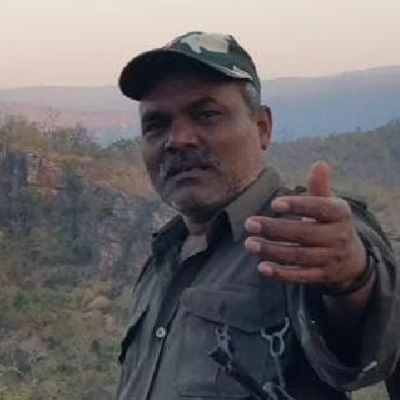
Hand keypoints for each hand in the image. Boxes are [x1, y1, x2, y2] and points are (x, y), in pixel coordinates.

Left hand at [244, 161, 366, 288]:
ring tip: (249, 243)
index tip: (274, 203)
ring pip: (299, 256)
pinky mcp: (322, 276)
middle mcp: (338, 237)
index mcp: (340, 214)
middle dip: (275, 230)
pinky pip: (301, 276)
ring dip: (272, 251)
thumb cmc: (330, 223)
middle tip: (249, 223)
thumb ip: (319, 187)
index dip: (298, 205)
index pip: (320, 208)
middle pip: (304, 234)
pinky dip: (281, 273)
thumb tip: (319, 163)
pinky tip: (262, 267)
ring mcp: (331, 259)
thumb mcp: (329, 204)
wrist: (351, 258)